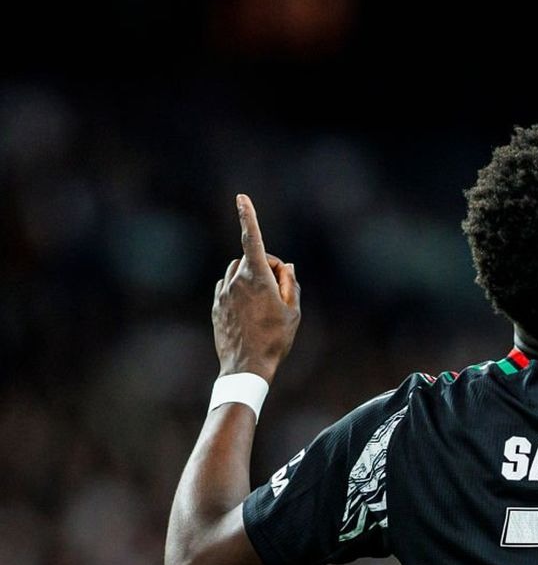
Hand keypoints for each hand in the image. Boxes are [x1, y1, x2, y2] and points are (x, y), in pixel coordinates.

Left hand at [212, 194, 300, 383]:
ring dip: (251, 277)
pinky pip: (228, 287)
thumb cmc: (275, 339)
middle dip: (266, 266)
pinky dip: (240, 290)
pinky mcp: (216, 305)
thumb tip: (287, 266)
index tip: (241, 197)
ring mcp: (223, 292)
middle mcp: (236, 280)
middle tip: (280, 290)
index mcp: (257, 278)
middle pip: (251, 258)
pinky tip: (250, 312)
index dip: (248, 216)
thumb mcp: (293, 311)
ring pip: (238, 271)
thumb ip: (291, 283)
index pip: (253, 239)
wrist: (246, 367)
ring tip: (265, 304)